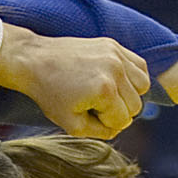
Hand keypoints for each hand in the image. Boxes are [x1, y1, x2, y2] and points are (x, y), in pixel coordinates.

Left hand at [0, 25, 148, 138]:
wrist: (34, 61)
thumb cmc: (49, 93)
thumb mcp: (70, 124)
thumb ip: (100, 132)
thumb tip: (120, 127)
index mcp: (105, 91)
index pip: (123, 121)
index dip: (105, 123)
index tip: (86, 114)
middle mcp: (116, 70)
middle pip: (136, 105)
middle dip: (116, 111)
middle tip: (92, 104)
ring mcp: (116, 55)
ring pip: (143, 86)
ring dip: (127, 94)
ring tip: (104, 93)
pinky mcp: (114, 45)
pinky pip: (140, 66)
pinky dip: (131, 77)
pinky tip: (114, 80)